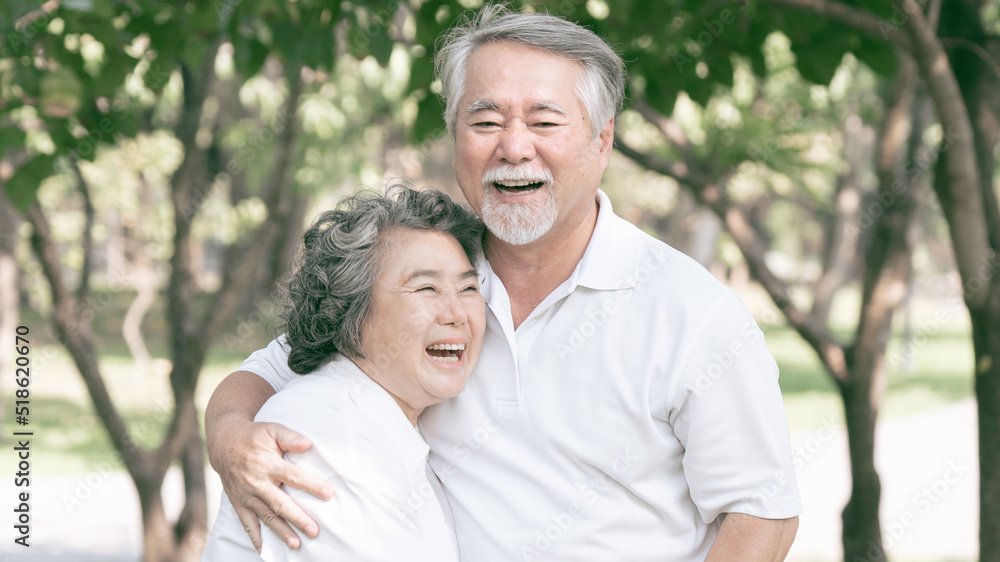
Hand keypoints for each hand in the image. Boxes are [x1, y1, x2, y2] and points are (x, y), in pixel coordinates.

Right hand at [209, 418, 334, 550]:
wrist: (222, 443)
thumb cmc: (253, 435)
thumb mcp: (272, 429)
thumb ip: (290, 437)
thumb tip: (309, 444)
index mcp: (267, 464)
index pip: (293, 476)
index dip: (311, 485)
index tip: (328, 494)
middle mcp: (256, 482)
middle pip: (280, 503)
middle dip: (298, 518)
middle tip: (314, 531)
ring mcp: (246, 495)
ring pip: (266, 516)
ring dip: (281, 532)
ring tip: (296, 544)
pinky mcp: (238, 503)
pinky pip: (246, 523)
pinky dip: (255, 537)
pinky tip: (264, 550)